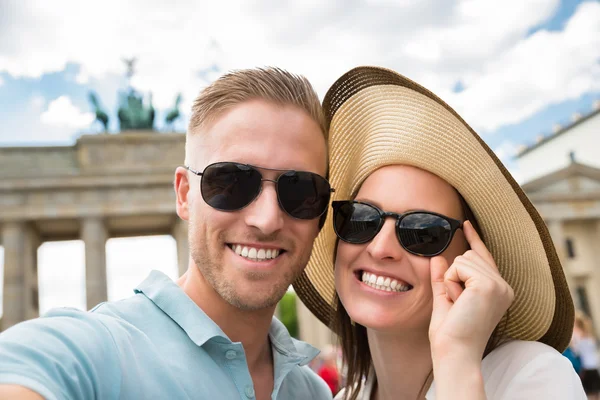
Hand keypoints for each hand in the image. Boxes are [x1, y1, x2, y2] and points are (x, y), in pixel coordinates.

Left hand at [428, 220, 513, 362]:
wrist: (454, 351)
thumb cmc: (451, 333)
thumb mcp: (445, 300)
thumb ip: (443, 278)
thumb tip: (439, 257)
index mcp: (498, 290)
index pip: (484, 257)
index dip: (473, 239)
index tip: (465, 224)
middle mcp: (504, 286)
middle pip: (469, 255)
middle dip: (453, 276)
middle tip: (457, 303)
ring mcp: (499, 285)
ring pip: (462, 259)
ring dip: (451, 280)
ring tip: (458, 303)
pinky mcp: (489, 284)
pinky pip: (459, 266)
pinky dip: (451, 282)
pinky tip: (458, 299)